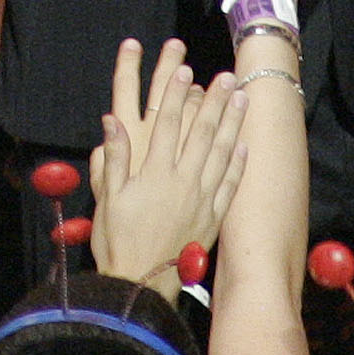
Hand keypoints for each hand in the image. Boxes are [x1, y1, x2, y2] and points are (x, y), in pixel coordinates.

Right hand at [92, 38, 248, 288]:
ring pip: (221, 153)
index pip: (167, 124)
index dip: (175, 95)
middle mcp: (182, 181)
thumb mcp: (108, 198)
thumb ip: (113, 158)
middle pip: (202, 132)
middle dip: (214, 101)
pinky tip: (245, 144)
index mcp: (154, 173)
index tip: (183, 71)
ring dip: (233, 123)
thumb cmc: (117, 240)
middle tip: (226, 76)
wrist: (140, 284)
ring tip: (242, 99)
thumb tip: (113, 120)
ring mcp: (202, 199)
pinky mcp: (212, 217)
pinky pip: (230, 184)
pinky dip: (238, 163)